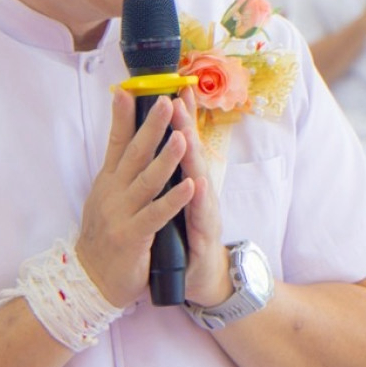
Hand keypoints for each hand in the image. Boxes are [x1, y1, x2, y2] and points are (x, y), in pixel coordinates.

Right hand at [74, 96, 194, 309]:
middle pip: (133, 154)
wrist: (91, 280)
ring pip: (146, 181)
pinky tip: (190, 186)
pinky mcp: (131, 237)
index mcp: (108, 182)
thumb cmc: (107, 236)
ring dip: (166, 158)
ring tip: (182, 137)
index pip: (116, 143)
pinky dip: (174, 200)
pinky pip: (156, 215)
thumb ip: (120, 172)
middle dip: (150, 127)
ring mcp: (120, 215)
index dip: (121, 117)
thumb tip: (128, 142)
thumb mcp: (108, 199)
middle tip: (164, 101)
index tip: (127, 90)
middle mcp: (112, 194)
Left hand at [175, 106, 232, 308]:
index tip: (170, 88)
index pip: (179, 144)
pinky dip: (200, 197)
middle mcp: (198, 189)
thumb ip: (169, 175)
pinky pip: (202, 213)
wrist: (202, 278)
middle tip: (176, 98)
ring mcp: (204, 210)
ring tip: (185, 131)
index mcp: (184, 181)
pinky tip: (200, 183)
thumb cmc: (185, 237)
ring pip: (199, 176)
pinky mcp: (206, 233)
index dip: (177, 117)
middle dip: (184, 124)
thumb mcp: (172, 201)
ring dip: (193, 153)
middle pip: (190, 152)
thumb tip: (159, 147)